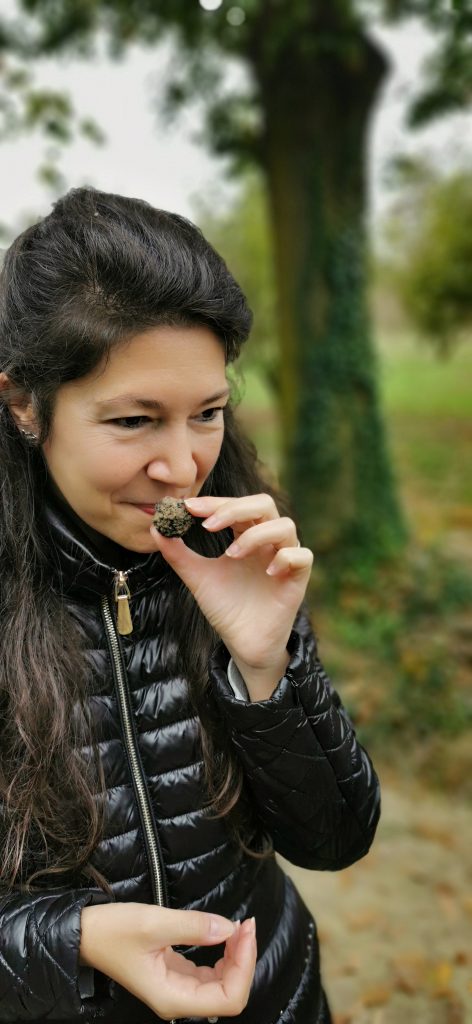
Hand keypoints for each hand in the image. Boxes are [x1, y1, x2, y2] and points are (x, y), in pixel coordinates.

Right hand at [80, 903, 256, 1019]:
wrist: (84, 934)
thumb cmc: (113, 931)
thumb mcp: (152, 923)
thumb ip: (192, 926)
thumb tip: (228, 928)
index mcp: (172, 997)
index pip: (228, 999)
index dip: (245, 966)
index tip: (244, 930)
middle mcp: (177, 1000)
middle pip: (228, 994)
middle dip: (243, 960)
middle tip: (246, 924)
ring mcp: (176, 989)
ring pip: (221, 984)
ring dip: (236, 957)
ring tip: (239, 926)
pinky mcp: (174, 976)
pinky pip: (208, 974)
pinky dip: (222, 955)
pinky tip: (223, 933)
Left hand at [150, 493, 312, 679]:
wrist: (242, 643)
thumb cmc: (225, 606)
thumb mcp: (197, 577)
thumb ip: (177, 553)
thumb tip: (155, 527)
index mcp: (246, 534)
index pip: (235, 505)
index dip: (214, 502)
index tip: (188, 507)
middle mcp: (267, 541)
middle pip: (263, 504)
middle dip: (235, 508)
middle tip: (208, 525)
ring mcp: (285, 558)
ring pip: (285, 526)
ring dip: (256, 534)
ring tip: (231, 554)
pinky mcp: (298, 579)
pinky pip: (302, 556)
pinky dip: (285, 557)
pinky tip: (267, 571)